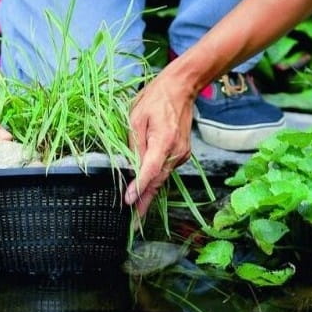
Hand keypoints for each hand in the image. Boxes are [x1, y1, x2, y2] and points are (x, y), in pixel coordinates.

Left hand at [124, 70, 194, 216]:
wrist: (182, 88)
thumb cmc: (156, 98)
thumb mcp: (136, 117)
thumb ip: (134, 144)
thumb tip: (130, 167)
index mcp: (164, 140)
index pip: (150, 170)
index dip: (139, 188)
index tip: (128, 202)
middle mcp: (176, 151)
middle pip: (158, 181)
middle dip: (145, 202)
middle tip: (134, 223)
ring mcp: (182, 154)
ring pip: (162, 177)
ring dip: (150, 193)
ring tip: (137, 212)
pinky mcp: (182, 153)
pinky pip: (166, 170)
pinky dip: (155, 179)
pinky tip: (146, 188)